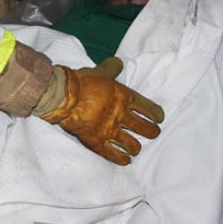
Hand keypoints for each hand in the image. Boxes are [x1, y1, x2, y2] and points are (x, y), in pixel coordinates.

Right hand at [37, 58, 163, 163]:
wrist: (63, 96)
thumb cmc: (81, 82)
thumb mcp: (100, 71)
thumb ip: (111, 69)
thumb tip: (118, 62)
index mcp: (125, 98)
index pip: (149, 109)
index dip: (156, 115)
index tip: (159, 119)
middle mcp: (121, 116)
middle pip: (145, 129)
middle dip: (151, 132)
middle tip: (153, 133)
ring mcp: (110, 130)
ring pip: (132, 145)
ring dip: (136, 147)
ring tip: (136, 148)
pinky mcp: (97, 142)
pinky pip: (113, 154)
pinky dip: (121, 159)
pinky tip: (126, 160)